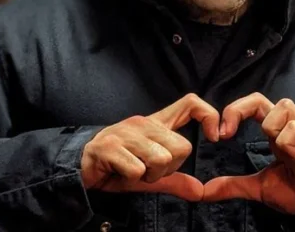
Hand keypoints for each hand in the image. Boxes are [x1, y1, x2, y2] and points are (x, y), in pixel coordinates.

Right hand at [81, 93, 219, 200]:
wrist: (80, 167)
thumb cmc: (119, 166)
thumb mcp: (150, 173)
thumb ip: (175, 180)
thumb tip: (200, 191)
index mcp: (157, 123)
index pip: (190, 103)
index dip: (209, 116)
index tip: (214, 137)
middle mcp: (144, 122)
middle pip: (181, 146)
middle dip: (169, 168)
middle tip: (150, 170)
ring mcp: (126, 132)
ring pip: (161, 159)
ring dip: (150, 175)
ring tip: (135, 171)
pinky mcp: (109, 146)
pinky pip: (137, 171)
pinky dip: (132, 179)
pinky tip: (120, 173)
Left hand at [203, 93, 294, 215]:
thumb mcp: (258, 188)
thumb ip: (233, 185)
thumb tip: (206, 191)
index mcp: (271, 132)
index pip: (251, 105)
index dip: (233, 111)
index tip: (218, 135)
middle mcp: (284, 126)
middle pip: (259, 98)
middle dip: (239, 108)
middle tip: (226, 131)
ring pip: (282, 105)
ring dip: (270, 125)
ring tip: (275, 148)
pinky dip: (287, 140)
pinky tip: (291, 157)